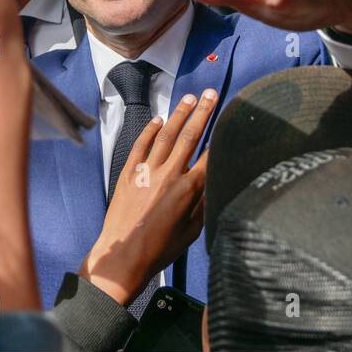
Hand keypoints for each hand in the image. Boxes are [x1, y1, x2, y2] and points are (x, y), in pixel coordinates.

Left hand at [80, 90, 212, 304]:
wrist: (123, 257)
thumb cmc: (160, 249)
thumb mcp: (191, 231)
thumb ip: (203, 204)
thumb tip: (212, 183)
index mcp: (188, 190)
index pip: (209, 156)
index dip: (221, 137)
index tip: (229, 122)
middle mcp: (168, 175)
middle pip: (189, 136)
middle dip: (202, 112)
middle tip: (211, 94)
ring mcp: (146, 171)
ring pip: (166, 135)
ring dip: (179, 114)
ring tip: (190, 98)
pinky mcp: (128, 173)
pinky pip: (141, 145)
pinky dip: (150, 130)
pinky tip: (159, 120)